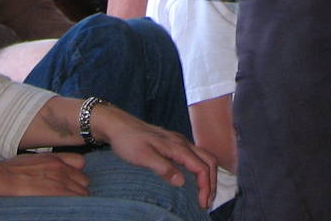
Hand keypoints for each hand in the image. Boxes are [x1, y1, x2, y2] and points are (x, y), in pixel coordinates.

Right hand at [0, 152, 87, 196]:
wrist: (5, 176)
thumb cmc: (11, 170)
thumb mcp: (32, 159)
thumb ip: (46, 163)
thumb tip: (47, 170)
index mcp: (55, 158)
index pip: (80, 162)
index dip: (77, 173)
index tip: (73, 180)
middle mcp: (62, 168)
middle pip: (84, 179)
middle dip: (78, 187)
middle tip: (70, 195)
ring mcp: (61, 180)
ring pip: (83, 191)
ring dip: (77, 197)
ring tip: (68, 203)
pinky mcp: (58, 192)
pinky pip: (76, 200)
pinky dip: (75, 204)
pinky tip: (68, 207)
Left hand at [93, 106, 217, 211]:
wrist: (118, 126)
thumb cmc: (129, 140)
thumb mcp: (144, 157)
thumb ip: (164, 168)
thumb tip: (182, 182)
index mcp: (178, 147)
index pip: (202, 167)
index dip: (206, 186)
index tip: (203, 203)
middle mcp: (182, 143)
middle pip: (209, 161)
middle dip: (212, 182)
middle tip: (208, 201)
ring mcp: (179, 142)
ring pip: (204, 157)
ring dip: (208, 175)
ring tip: (205, 193)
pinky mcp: (174, 144)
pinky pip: (195, 156)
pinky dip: (201, 169)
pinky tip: (194, 179)